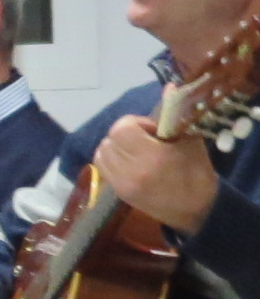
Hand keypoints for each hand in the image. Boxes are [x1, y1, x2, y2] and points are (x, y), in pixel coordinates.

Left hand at [96, 116, 222, 234]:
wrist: (196, 212)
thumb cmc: (197, 174)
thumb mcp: (191, 142)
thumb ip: (176, 115)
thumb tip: (169, 87)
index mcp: (152, 157)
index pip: (122, 128)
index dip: (136, 123)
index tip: (152, 129)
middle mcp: (131, 171)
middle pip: (111, 138)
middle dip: (126, 133)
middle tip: (144, 139)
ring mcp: (122, 183)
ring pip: (102, 151)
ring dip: (116, 146)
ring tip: (136, 150)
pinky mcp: (118, 192)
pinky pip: (102, 166)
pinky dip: (111, 159)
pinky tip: (129, 161)